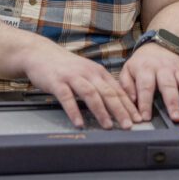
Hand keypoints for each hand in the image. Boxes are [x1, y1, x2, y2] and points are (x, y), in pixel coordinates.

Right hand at [23, 43, 139, 129]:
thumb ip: (100, 85)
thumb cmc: (65, 66)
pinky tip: (79, 123)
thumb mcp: (86, 72)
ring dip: (101, 111)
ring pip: (90, 94)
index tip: (137, 118)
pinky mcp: (57, 82)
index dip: (128, 105)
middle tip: (128, 125)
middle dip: (120, 110)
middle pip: (107, 92)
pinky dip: (74, 111)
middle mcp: (87, 72)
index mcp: (97, 71)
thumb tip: (117, 104)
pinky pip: (67, 98)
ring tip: (108, 126)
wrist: (40, 53)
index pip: (117, 90)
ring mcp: (72, 76)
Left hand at [120, 42, 178, 122]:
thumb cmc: (142, 64)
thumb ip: (126, 86)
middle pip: (169, 86)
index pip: (145, 86)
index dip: (145, 102)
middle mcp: (164, 69)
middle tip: (175, 118)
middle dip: (173, 103)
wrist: (161, 46)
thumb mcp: (128, 69)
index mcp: (146, 68)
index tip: (145, 117)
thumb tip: (132, 101)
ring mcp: (178, 71)